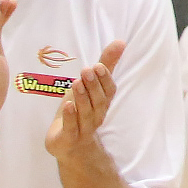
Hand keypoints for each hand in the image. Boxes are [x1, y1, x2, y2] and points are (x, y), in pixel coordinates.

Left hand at [46, 38, 123, 162]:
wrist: (69, 145)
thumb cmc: (80, 111)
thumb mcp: (89, 86)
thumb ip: (105, 65)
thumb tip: (120, 42)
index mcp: (102, 103)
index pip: (108, 91)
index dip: (105, 79)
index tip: (98, 65)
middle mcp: (96, 116)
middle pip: (98, 101)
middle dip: (93, 86)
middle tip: (87, 70)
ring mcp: (83, 129)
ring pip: (86, 114)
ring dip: (82, 98)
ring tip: (77, 83)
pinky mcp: (68, 139)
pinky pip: (71, 128)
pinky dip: (71, 117)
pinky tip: (68, 105)